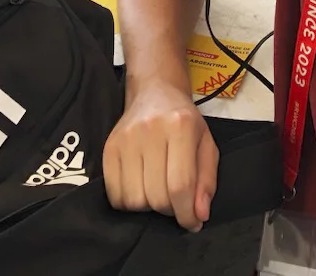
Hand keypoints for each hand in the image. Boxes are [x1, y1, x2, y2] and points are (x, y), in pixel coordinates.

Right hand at [103, 82, 218, 231]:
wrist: (155, 91)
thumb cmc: (185, 121)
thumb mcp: (206, 144)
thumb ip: (206, 181)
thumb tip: (199, 216)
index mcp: (180, 126)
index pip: (181, 185)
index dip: (187, 213)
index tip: (192, 223)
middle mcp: (150, 130)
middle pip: (156, 196)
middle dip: (169, 210)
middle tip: (175, 201)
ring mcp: (126, 138)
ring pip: (134, 200)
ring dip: (148, 207)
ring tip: (157, 191)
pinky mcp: (109, 147)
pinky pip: (114, 194)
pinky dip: (128, 202)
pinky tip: (140, 188)